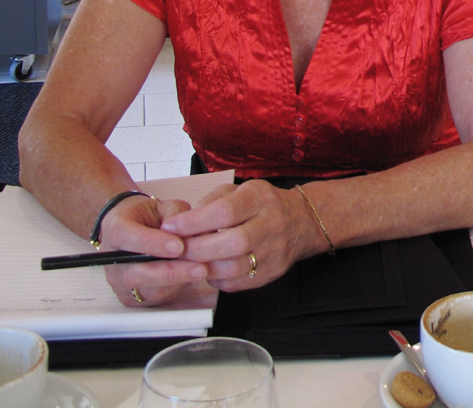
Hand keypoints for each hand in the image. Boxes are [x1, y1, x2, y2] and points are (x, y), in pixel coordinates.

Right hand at [100, 194, 206, 307]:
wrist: (132, 228)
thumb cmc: (146, 216)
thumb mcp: (162, 205)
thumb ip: (176, 214)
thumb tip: (192, 231)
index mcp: (116, 230)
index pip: (129, 239)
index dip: (154, 244)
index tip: (179, 246)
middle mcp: (111, 260)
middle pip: (136, 273)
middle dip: (171, 272)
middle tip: (199, 268)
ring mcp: (119, 281)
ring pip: (147, 290)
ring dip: (178, 283)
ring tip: (202, 272)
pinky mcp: (130, 297)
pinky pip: (154, 298)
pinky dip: (175, 290)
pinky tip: (192, 278)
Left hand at [157, 181, 323, 291]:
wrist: (302, 221)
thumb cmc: (264, 204)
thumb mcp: (240, 190)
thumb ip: (211, 202)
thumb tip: (183, 221)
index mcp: (260, 199)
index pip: (225, 212)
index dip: (194, 222)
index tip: (171, 227)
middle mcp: (270, 224)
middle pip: (232, 243)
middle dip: (197, 249)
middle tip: (174, 250)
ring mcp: (274, 251)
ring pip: (235, 267)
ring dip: (204, 268)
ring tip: (188, 263)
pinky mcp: (272, 272)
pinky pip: (238, 282)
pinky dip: (217, 279)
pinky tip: (208, 270)